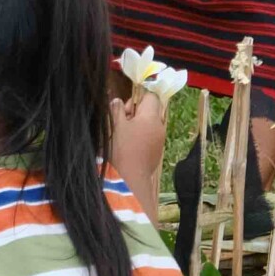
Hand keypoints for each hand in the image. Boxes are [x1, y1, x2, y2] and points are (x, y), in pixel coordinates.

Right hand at [107, 90, 167, 215]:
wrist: (129, 179)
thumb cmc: (120, 149)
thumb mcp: (114, 126)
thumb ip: (116, 110)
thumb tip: (117, 100)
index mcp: (151, 117)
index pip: (151, 97)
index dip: (137, 98)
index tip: (124, 109)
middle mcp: (160, 126)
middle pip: (151, 110)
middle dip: (135, 113)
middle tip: (121, 122)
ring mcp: (160, 140)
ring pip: (150, 124)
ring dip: (136, 126)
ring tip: (122, 135)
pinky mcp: (157, 151)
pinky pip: (150, 137)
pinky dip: (140, 137)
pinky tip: (128, 146)